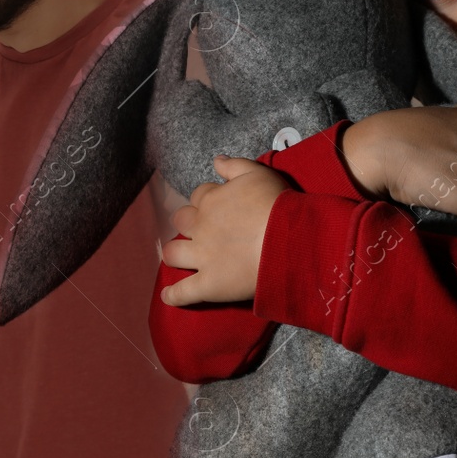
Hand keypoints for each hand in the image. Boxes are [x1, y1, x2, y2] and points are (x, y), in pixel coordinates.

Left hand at [159, 156, 287, 306]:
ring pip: (173, 253)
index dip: (207, 200)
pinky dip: (174, 295)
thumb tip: (216, 160)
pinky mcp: (208, 284)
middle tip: (201, 230)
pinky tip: (169, 297)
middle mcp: (201, 227)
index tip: (220, 207)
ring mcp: (202, 257)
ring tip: (180, 257)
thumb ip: (234, 165)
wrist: (287, 239)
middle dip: (187, 223)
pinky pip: (183, 292)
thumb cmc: (276, 204)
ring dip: (174, 254)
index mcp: (211, 200)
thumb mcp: (257, 173)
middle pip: (181, 221)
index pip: (199, 196)